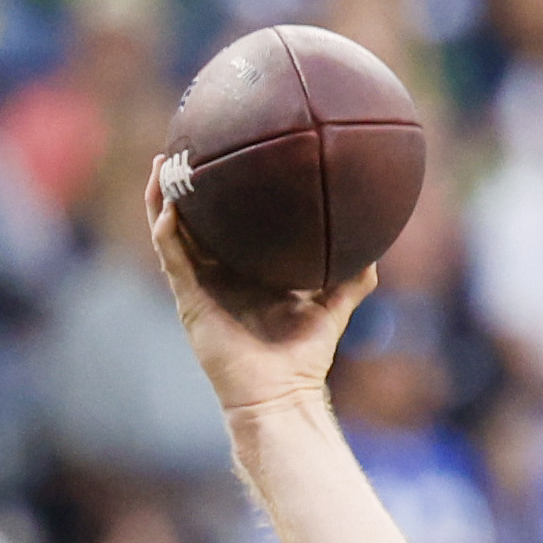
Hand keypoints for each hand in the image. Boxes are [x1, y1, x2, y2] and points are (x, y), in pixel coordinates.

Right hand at [147, 160, 373, 428]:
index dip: (222, 196)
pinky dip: (167, 231)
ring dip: (163, 199)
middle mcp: (216, 278)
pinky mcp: (189, 304)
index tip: (227, 158)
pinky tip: (169, 204)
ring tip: (164, 163)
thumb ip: (355, 278)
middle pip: (192, 222)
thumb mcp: (334, 306)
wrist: (280, 395)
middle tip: (185, 147)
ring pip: (172, 234)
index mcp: (244, 274)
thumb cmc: (304, 358)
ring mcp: (199, 289)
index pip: (227, 227)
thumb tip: (379, 247)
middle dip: (184, 186)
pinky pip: (173, 259)